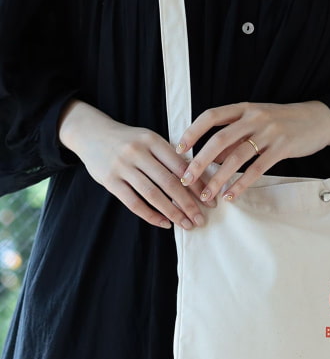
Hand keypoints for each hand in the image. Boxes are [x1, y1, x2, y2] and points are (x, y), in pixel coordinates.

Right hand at [58, 99, 214, 229]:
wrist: (91, 133)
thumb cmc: (129, 140)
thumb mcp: (150, 140)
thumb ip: (170, 157)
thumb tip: (198, 180)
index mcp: (153, 140)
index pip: (180, 166)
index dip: (197, 185)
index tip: (210, 201)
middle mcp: (138, 152)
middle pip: (169, 182)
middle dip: (188, 204)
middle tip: (201, 219)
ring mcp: (122, 166)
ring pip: (153, 195)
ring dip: (172, 212)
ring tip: (186, 224)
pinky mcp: (109, 180)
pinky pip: (133, 202)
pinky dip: (150, 215)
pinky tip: (164, 223)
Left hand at [175, 100, 329, 201]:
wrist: (318, 119)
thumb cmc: (283, 122)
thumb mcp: (257, 120)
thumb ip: (235, 134)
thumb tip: (209, 156)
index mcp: (244, 108)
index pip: (211, 116)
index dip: (193, 132)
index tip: (179, 149)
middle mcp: (254, 117)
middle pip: (219, 139)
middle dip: (200, 161)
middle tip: (186, 179)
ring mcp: (269, 132)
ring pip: (237, 156)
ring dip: (218, 178)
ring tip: (207, 195)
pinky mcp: (282, 148)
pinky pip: (257, 169)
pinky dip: (242, 184)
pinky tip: (231, 195)